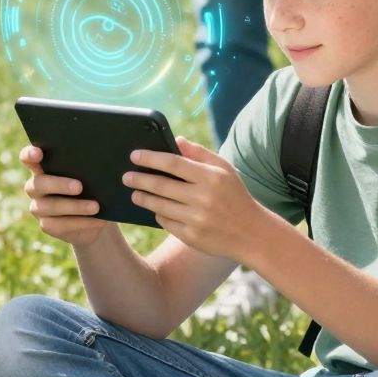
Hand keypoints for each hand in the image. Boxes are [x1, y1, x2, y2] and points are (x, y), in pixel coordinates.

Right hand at [20, 144, 106, 247]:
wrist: (95, 216)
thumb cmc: (91, 187)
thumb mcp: (90, 175)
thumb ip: (86, 168)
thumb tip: (96, 165)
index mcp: (42, 168)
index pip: (28, 158)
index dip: (29, 154)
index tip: (38, 153)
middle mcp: (36, 187)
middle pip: (38, 184)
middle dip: (59, 184)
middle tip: (79, 186)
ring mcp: (38, 207)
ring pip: (49, 206)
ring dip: (74, 206)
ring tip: (95, 207)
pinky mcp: (46, 225)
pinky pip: (59, 225)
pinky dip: (80, 222)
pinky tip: (96, 221)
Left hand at [124, 138, 263, 259]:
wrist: (251, 233)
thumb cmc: (235, 195)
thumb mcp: (224, 169)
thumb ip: (199, 153)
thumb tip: (176, 140)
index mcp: (210, 177)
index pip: (173, 163)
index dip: (150, 158)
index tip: (134, 155)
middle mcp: (202, 198)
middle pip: (161, 185)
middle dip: (139, 179)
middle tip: (126, 176)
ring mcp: (196, 219)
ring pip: (159, 205)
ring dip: (143, 198)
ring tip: (134, 192)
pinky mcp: (192, 236)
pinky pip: (166, 222)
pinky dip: (158, 214)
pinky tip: (154, 209)